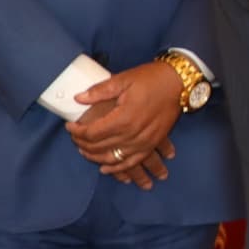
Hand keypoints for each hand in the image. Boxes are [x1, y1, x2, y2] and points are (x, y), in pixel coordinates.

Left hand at [66, 63, 184, 188]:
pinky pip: (132, 162)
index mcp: (124, 118)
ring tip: (85, 151)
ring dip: (96, 157)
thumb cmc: (151, 79)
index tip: (69, 125)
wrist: (179, 83)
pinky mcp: (152, 144)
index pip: (92, 133)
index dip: (76, 131)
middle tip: (75, 136)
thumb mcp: (124, 79)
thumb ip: (100, 91)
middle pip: (100, 147)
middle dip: (82, 143)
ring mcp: (144, 142)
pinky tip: (106, 168)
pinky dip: (118, 168)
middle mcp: (133, 134)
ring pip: (113, 158)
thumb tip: (78, 99)